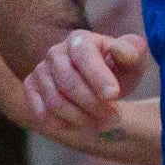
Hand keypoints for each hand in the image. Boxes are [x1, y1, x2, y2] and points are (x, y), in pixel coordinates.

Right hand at [21, 28, 149, 132]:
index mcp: (80, 39)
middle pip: (69, 84)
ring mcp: (40, 71)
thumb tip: (117, 49)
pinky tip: (82, 124)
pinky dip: (64, 125)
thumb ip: (132, 52)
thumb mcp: (133, 61)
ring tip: (102, 122)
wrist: (99, 85)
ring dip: (82, 119)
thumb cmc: (118, 71)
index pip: (84, 56)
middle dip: (94, 105)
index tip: (113, 95)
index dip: (98, 77)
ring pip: (55, 103)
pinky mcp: (31, 89)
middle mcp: (55, 52)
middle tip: (116, 117)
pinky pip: (42, 114)